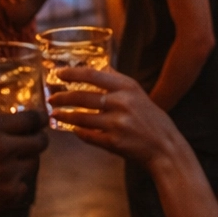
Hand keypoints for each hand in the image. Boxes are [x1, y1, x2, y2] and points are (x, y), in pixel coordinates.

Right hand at [0, 112, 48, 216]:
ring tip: (10, 165)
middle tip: (29, 142)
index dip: (38, 119)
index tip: (39, 120)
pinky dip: (16, 185)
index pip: (31, 118)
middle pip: (40, 141)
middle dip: (37, 140)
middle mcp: (4, 148)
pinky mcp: (9, 197)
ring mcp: (9, 174)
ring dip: (25, 162)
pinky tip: (1, 185)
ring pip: (33, 164)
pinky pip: (23, 187)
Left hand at [49, 67, 186, 168]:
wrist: (166, 147)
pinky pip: (87, 135)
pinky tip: (71, 129)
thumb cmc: (152, 120)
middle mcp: (122, 103)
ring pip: (81, 117)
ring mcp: (117, 123)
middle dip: (62, 97)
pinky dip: (77, 131)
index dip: (73, 73)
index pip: (93, 75)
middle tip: (52, 98)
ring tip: (55, 114)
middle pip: (82, 97)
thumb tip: (102, 69)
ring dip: (65, 115)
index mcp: (128, 87)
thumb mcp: (139, 94)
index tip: (58, 74)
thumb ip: (119, 82)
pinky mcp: (113, 142)